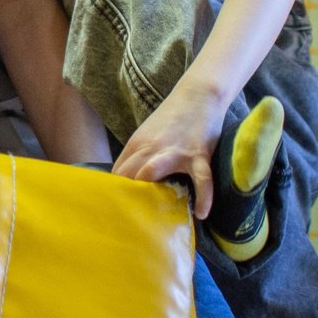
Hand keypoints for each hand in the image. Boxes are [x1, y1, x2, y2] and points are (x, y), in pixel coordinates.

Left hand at [113, 87, 225, 213]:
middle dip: (125, 198)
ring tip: (152, 217)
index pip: (118, 173)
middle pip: (129, 175)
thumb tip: (122, 183)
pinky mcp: (199, 153)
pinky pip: (202, 178)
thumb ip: (135, 157)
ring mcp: (175, 151)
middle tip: (127, 222)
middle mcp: (151, 148)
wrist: (198, 95)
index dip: (114, 194)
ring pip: (153, 171)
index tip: (114, 212)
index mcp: (136, 145)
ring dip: (149, 191)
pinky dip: (203, 196)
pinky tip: (201, 213)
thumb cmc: (171, 119)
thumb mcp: (146, 135)